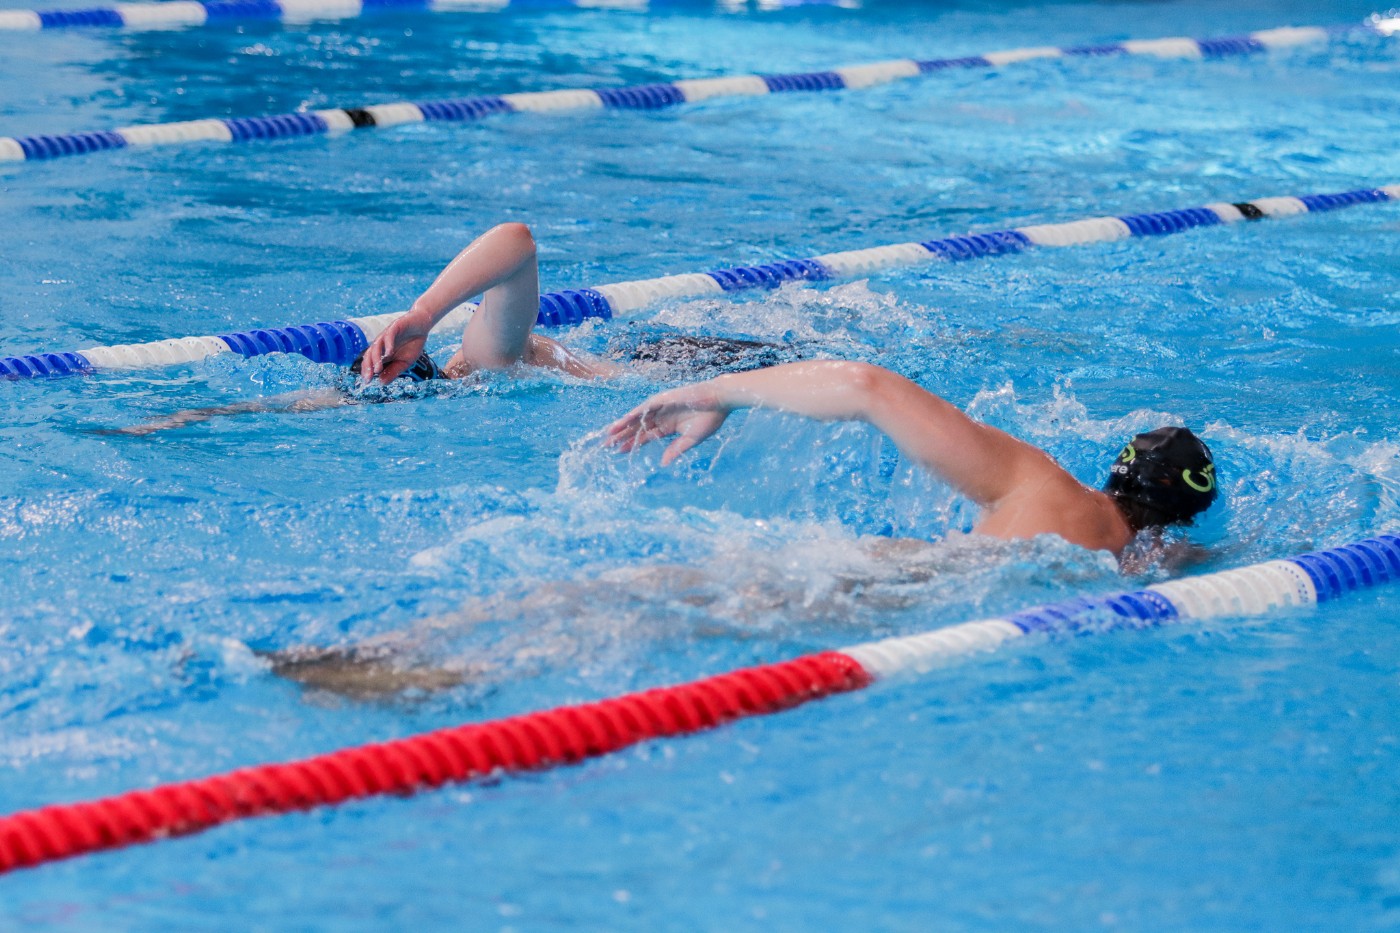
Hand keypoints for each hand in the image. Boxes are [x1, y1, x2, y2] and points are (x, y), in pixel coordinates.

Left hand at [361, 311, 432, 383]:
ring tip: (378, 369)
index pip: (370, 361)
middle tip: (368, 378)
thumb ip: (393, 371)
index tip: (367, 382)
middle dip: (368, 366)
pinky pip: (389, 335)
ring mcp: (387, 335)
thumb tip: (381, 382)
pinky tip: (389, 353)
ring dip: (376, 358)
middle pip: (369, 354)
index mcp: (382, 352)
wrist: (422, 326)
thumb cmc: (412, 344)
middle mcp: (382, 344)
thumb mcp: (404, 362)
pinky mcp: (395, 327)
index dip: (367, 371)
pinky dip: (388, 344)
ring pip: (377, 345)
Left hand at [605, 383, 731, 465]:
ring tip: (608, 435)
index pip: (646, 437)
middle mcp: (661, 417)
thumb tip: (663, 464)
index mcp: (668, 427)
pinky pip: (644, 408)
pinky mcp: (662, 399)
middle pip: (637, 428)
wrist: (719, 401)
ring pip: (637, 418)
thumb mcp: (691, 439)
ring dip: (623, 426)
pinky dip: (632, 415)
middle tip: (606, 446)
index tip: (618, 452)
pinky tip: (622, 422)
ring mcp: (661, 407)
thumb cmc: (709, 418)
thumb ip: (676, 450)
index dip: (632, 444)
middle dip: (622, 437)